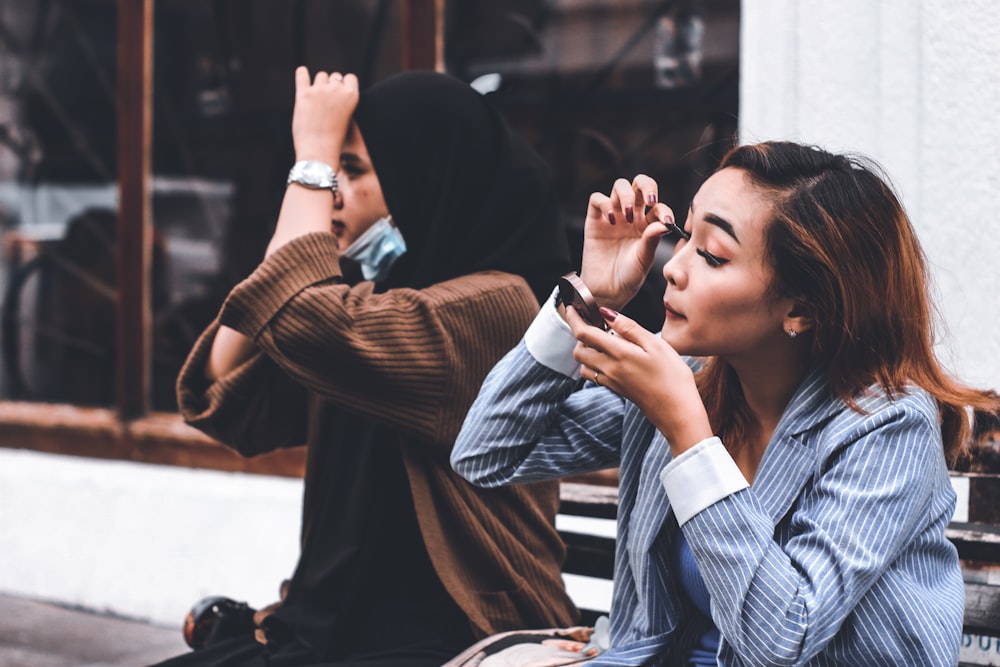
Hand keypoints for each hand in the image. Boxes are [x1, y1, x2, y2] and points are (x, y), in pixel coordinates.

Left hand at [292, 67, 358, 163]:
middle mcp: (336, 89)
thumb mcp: (346, 117)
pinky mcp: (303, 94)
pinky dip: (302, 74)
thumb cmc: (333, 140)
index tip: (340, 94)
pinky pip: (302, 75)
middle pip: (334, 77)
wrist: (319, 152)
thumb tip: (331, 85)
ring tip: (316, 99)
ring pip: (320, 76)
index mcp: (352, 96)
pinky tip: (302, 74)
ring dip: (319, 84)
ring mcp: (319, 90)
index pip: (350, 78)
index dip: (345, 85)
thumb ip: (341, 100)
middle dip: (331, 86)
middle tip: (327, 102)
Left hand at [565, 305, 711, 454]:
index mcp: (618, 354)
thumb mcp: (656, 345)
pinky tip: (613, 359)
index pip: (584, 334)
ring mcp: (611, 382)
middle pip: (578, 351)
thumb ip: (629, 328)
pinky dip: (594, 364)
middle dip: (581, 336)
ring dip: (587, 352)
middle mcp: (609, 369)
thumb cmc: (672, 377)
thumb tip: (606, 313)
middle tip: (597, 326)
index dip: (574, 318)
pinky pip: (594, 376)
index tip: (572, 308)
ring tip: (606, 342)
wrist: (677, 412)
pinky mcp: (616, 390)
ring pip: (584, 365)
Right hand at [580, 174, 672, 309]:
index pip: (658, 206)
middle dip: (646, 185)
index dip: (664, 210)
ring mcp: (613, 216)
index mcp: (648, 225)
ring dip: (626, 195)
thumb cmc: (628, 277)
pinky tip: (611, 220)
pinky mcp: (594, 220)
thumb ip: (652, 240)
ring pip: (620, 187)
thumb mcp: (644, 260)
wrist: (606, 291)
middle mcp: (631, 217)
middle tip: (649, 200)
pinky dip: (604, 203)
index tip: (667, 222)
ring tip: (626, 214)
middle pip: (639, 185)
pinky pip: (597, 199)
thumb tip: (663, 223)